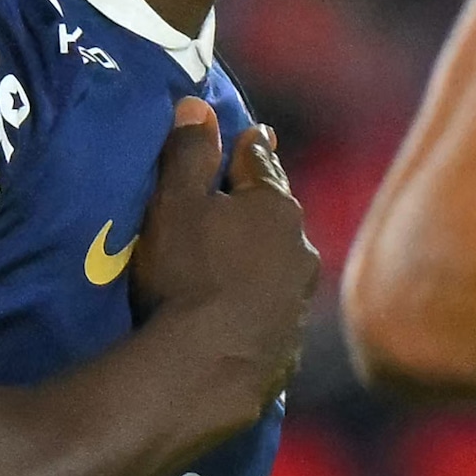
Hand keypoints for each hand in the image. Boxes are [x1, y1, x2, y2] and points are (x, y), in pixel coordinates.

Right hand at [122, 99, 320, 425]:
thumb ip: (188, 153)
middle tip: (240, 202)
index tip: (252, 136)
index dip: (249, 146)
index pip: (260, 160)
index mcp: (274, 205)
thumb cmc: (186, 273)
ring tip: (240, 263)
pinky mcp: (291, 345)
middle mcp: (300, 247)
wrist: (206, 369)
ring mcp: (300, 299)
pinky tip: (246, 314)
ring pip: (283, 263)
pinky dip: (262, 304)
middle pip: (277, 214)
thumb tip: (198, 105)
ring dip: (265, 258)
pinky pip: (276, 310)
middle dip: (260, 205)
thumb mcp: (174, 203)